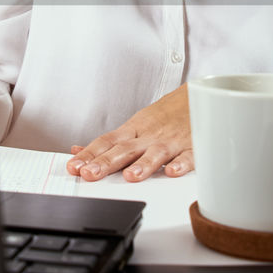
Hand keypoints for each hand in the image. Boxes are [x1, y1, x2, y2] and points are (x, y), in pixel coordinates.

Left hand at [65, 84, 193, 181]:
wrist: (199, 95)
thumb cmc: (165, 115)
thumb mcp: (134, 124)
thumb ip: (109, 142)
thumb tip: (77, 150)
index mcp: (134, 129)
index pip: (106, 142)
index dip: (89, 154)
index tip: (73, 167)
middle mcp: (149, 135)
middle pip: (125, 149)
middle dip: (106, 162)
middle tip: (90, 174)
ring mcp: (171, 141)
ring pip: (156, 152)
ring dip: (143, 164)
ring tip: (130, 176)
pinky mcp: (193, 146)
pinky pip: (188, 156)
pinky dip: (181, 163)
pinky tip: (172, 172)